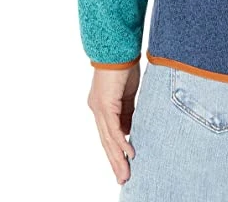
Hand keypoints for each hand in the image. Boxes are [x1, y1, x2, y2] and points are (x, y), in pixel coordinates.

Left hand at [87, 64, 139, 184]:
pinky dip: (121, 142)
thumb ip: (128, 111)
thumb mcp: (128, 93)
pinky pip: (113, 128)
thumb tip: (130, 129)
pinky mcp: (106, 105)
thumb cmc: (124, 65)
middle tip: (122, 178)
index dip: (115, 150)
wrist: (118, 49)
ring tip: (125, 173)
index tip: (123, 164)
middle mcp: (97, 110)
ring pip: (108, 139)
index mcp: (102, 107)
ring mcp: (100, 108)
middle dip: (115, 161)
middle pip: (106, 141)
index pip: (108, 134)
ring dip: (118, 158)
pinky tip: (127, 154)